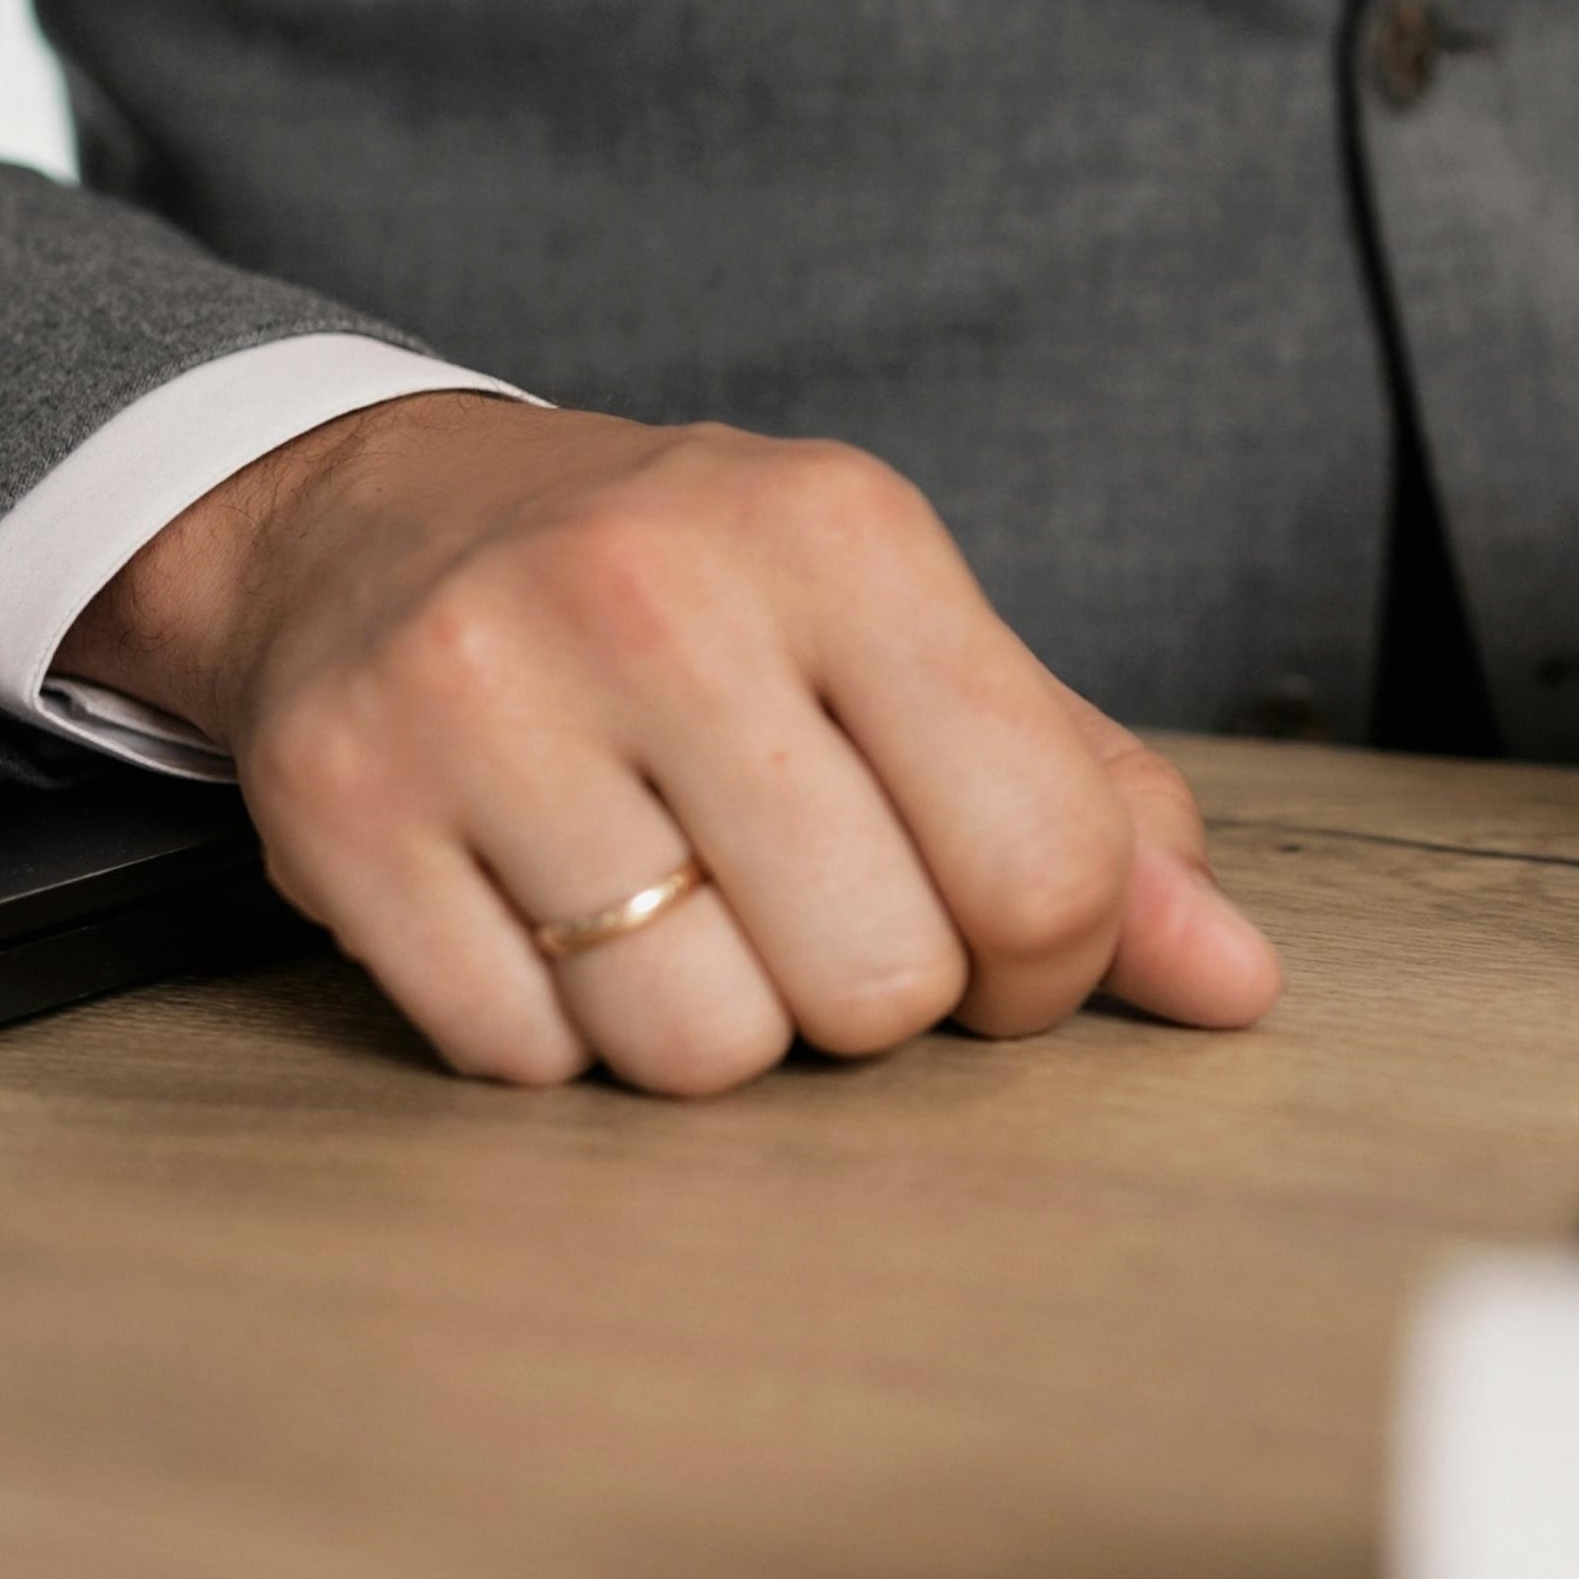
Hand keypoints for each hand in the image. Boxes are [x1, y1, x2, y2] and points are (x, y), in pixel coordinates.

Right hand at [61, 395, 1280, 1093]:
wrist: (375, 517)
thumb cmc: (702, 605)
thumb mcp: (909, 643)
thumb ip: (1092, 811)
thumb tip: (1237, 989)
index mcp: (847, 536)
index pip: (1047, 866)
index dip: (1042, 963)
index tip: (981, 930)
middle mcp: (659, 596)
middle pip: (877, 987)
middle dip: (867, 997)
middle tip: (801, 907)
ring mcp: (481, 698)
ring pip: (699, 1050)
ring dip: (706, 1026)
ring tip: (664, 903)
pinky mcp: (341, 806)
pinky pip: (524, 1061)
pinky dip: (551, 1035)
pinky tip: (536, 911)